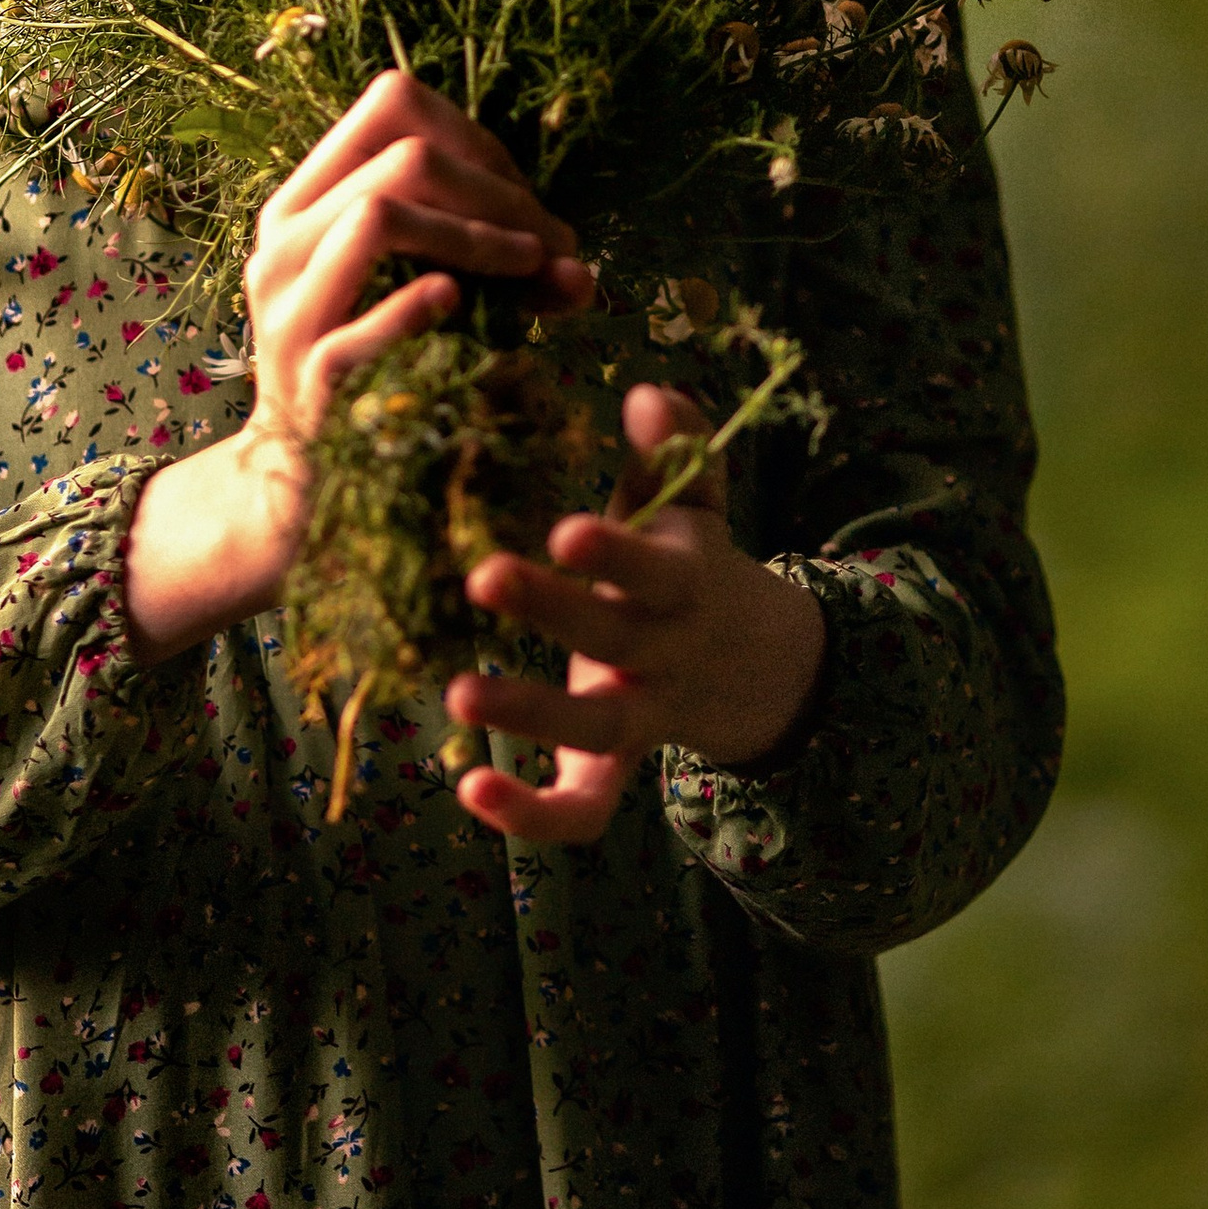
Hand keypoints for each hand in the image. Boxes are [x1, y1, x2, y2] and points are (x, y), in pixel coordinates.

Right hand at [244, 67, 595, 455]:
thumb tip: (578, 267)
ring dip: (476, 236)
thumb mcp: (436, 296)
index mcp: (306, 200)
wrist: (306, 479)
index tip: (524, 201)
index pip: (393, 104)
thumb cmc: (382, 365)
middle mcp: (283, 241)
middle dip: (500, 194)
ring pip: (377, 214)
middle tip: (552, 249)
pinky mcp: (305, 377)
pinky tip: (459, 304)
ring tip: (530, 271)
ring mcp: (287, 308)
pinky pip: (361, 322)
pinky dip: (418, 303)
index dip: (476, 138)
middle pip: (403, 157)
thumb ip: (503, 269)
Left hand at [443, 382, 828, 843]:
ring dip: (530, 715)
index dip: (617, 555)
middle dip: (551, 609)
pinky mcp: (612, 766)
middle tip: (481, 576)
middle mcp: (664, 653)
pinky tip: (470, 791)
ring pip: (596, 732)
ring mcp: (639, 715)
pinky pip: (584, 810)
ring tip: (457, 695)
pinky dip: (534, 816)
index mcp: (686, 582)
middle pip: (615, 638)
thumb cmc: (692, 556)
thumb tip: (646, 392)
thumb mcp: (697, 498)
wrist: (750, 664)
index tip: (563, 531)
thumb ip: (679, 446)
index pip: (657, 570)